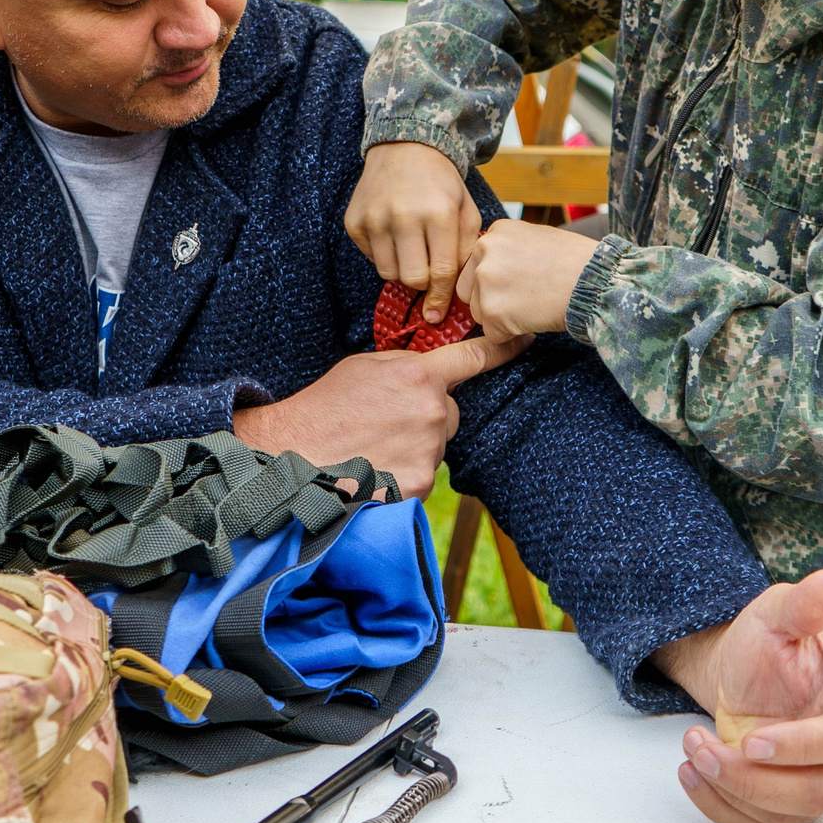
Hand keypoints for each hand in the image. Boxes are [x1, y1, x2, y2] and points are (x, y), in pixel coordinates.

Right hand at [232, 333, 530, 498]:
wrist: (296, 452)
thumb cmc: (325, 406)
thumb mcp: (364, 367)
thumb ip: (406, 365)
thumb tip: (430, 371)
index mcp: (418, 376)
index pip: (473, 357)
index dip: (504, 347)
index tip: (526, 339)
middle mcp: (432, 412)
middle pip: (449, 411)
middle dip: (426, 415)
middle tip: (384, 422)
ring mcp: (429, 450)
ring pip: (435, 444)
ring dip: (414, 444)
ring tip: (373, 445)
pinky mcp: (420, 483)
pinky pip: (423, 473)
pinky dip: (404, 471)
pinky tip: (375, 465)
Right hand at [346, 142, 479, 323]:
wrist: (406, 148)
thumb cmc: (441, 184)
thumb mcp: (466, 210)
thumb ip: (465, 251)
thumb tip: (453, 294)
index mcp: (438, 214)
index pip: (441, 272)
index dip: (441, 298)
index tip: (437, 314)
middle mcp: (403, 216)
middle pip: (412, 279)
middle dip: (422, 282)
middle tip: (427, 267)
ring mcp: (375, 218)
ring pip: (388, 273)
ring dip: (402, 269)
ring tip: (411, 248)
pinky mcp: (354, 220)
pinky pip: (371, 258)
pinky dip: (384, 254)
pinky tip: (393, 234)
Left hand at [455, 218, 601, 338]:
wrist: (596, 282)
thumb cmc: (576, 262)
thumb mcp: (537, 238)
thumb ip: (509, 250)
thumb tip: (492, 267)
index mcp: (496, 232)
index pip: (476, 264)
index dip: (496, 280)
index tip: (518, 283)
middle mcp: (485, 251)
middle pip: (469, 288)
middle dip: (491, 300)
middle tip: (525, 299)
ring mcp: (486, 280)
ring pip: (478, 312)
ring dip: (500, 318)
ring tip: (533, 306)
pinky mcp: (493, 310)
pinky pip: (492, 333)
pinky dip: (510, 334)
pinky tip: (534, 319)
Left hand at [654, 571, 822, 822]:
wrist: (744, 675)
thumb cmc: (767, 644)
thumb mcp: (776, 614)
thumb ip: (802, 604)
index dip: (801, 747)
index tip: (751, 741)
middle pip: (818, 792)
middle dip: (753, 778)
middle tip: (700, 746)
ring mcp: (821, 783)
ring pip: (787, 814)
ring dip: (730, 790)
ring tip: (690, 749)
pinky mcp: (790, 806)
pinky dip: (720, 808)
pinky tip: (691, 775)